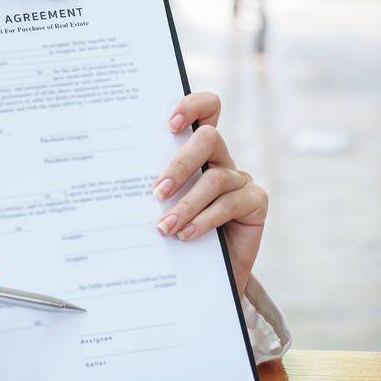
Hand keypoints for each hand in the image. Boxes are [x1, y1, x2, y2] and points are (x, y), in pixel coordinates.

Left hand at [151, 91, 267, 297]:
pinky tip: (187, 235)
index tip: (169, 124)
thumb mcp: (164, 206)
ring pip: (214, 179)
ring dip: (186, 205)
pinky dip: (205, 220)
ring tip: (165, 227)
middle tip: (157, 190)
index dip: (192, 106)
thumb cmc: (178, 232)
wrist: (204, 274)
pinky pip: (230, 203)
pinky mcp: (256, 202)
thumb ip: (156, 187)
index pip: (206, 110)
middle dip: (181, 163)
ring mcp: (240, 180)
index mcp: (198, 151)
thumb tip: (125, 178)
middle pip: (209, 138)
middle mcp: (221, 159)